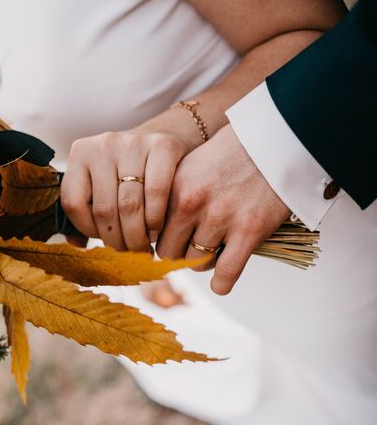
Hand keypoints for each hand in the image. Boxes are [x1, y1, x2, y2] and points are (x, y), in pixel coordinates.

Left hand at [61, 131, 192, 251]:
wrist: (162, 144)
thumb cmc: (126, 173)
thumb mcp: (100, 185)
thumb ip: (85, 212)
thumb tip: (76, 244)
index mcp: (80, 154)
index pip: (73, 202)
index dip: (87, 229)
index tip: (103, 240)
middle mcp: (102, 145)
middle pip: (104, 208)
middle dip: (117, 241)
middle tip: (127, 254)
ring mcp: (132, 143)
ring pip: (129, 204)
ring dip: (136, 236)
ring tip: (142, 247)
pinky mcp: (162, 145)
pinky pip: (156, 192)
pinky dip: (155, 218)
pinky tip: (155, 230)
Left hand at [156, 125, 289, 294]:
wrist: (273, 139)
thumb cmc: (229, 153)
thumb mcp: (189, 166)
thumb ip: (170, 195)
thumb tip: (152, 228)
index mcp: (173, 187)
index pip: (151, 231)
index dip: (157, 240)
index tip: (163, 244)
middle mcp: (191, 204)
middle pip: (169, 252)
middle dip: (177, 255)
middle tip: (187, 251)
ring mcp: (220, 218)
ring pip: (196, 263)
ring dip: (202, 264)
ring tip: (212, 253)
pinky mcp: (249, 230)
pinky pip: (227, 272)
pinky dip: (222, 283)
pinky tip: (220, 284)